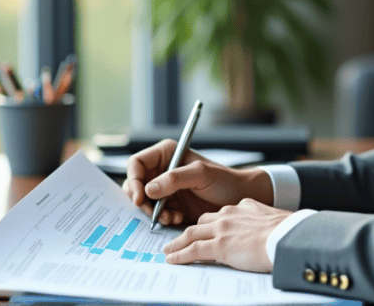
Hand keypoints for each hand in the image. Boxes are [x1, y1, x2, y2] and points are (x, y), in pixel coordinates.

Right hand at [122, 139, 272, 226]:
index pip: (137, 164)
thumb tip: (148, 189)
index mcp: (166, 154)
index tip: (139, 197)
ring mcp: (166, 189)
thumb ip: (174, 179)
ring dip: (153, 212)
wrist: (240, 200)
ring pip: (144, 201)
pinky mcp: (171, 205)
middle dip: (142, 200)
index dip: (133, 179)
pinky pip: (156, 213)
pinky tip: (176, 219)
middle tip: (151, 212)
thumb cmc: (225, 181)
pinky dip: (162, 218)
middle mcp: (163, 170)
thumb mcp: (201, 174)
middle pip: (136, 184)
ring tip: (169, 217)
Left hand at [162, 198, 289, 272]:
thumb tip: (261, 233)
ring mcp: (222, 229)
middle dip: (190, 230)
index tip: (205, 228)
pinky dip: (180, 255)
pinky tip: (172, 259)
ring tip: (168, 250)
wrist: (288, 237)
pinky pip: (193, 250)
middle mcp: (229, 214)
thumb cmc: (288, 232)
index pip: (220, 214)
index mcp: (243, 206)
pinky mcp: (219, 245)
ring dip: (178, 243)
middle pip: (202, 221)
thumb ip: (260, 223)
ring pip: (192, 234)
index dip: (210, 222)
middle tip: (181, 238)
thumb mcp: (272, 220)